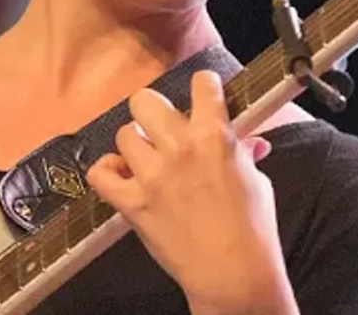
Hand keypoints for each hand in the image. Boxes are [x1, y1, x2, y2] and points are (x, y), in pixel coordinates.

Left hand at [86, 71, 297, 314]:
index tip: (204, 97)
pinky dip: (107, 172)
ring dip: (135, 145)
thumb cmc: (253, 230)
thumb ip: (244, 154)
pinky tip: (121, 177)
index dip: (204, 88)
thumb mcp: (257, 181)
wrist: (234, 274)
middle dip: (155, 112)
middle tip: (165, 130)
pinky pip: (100, 174)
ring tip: (147, 160)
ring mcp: (152, 175)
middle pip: (146, 100)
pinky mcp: (133, 202)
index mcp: (215, 136)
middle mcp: (180, 148)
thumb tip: (248, 142)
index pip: (202, 83)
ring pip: (124, 134)